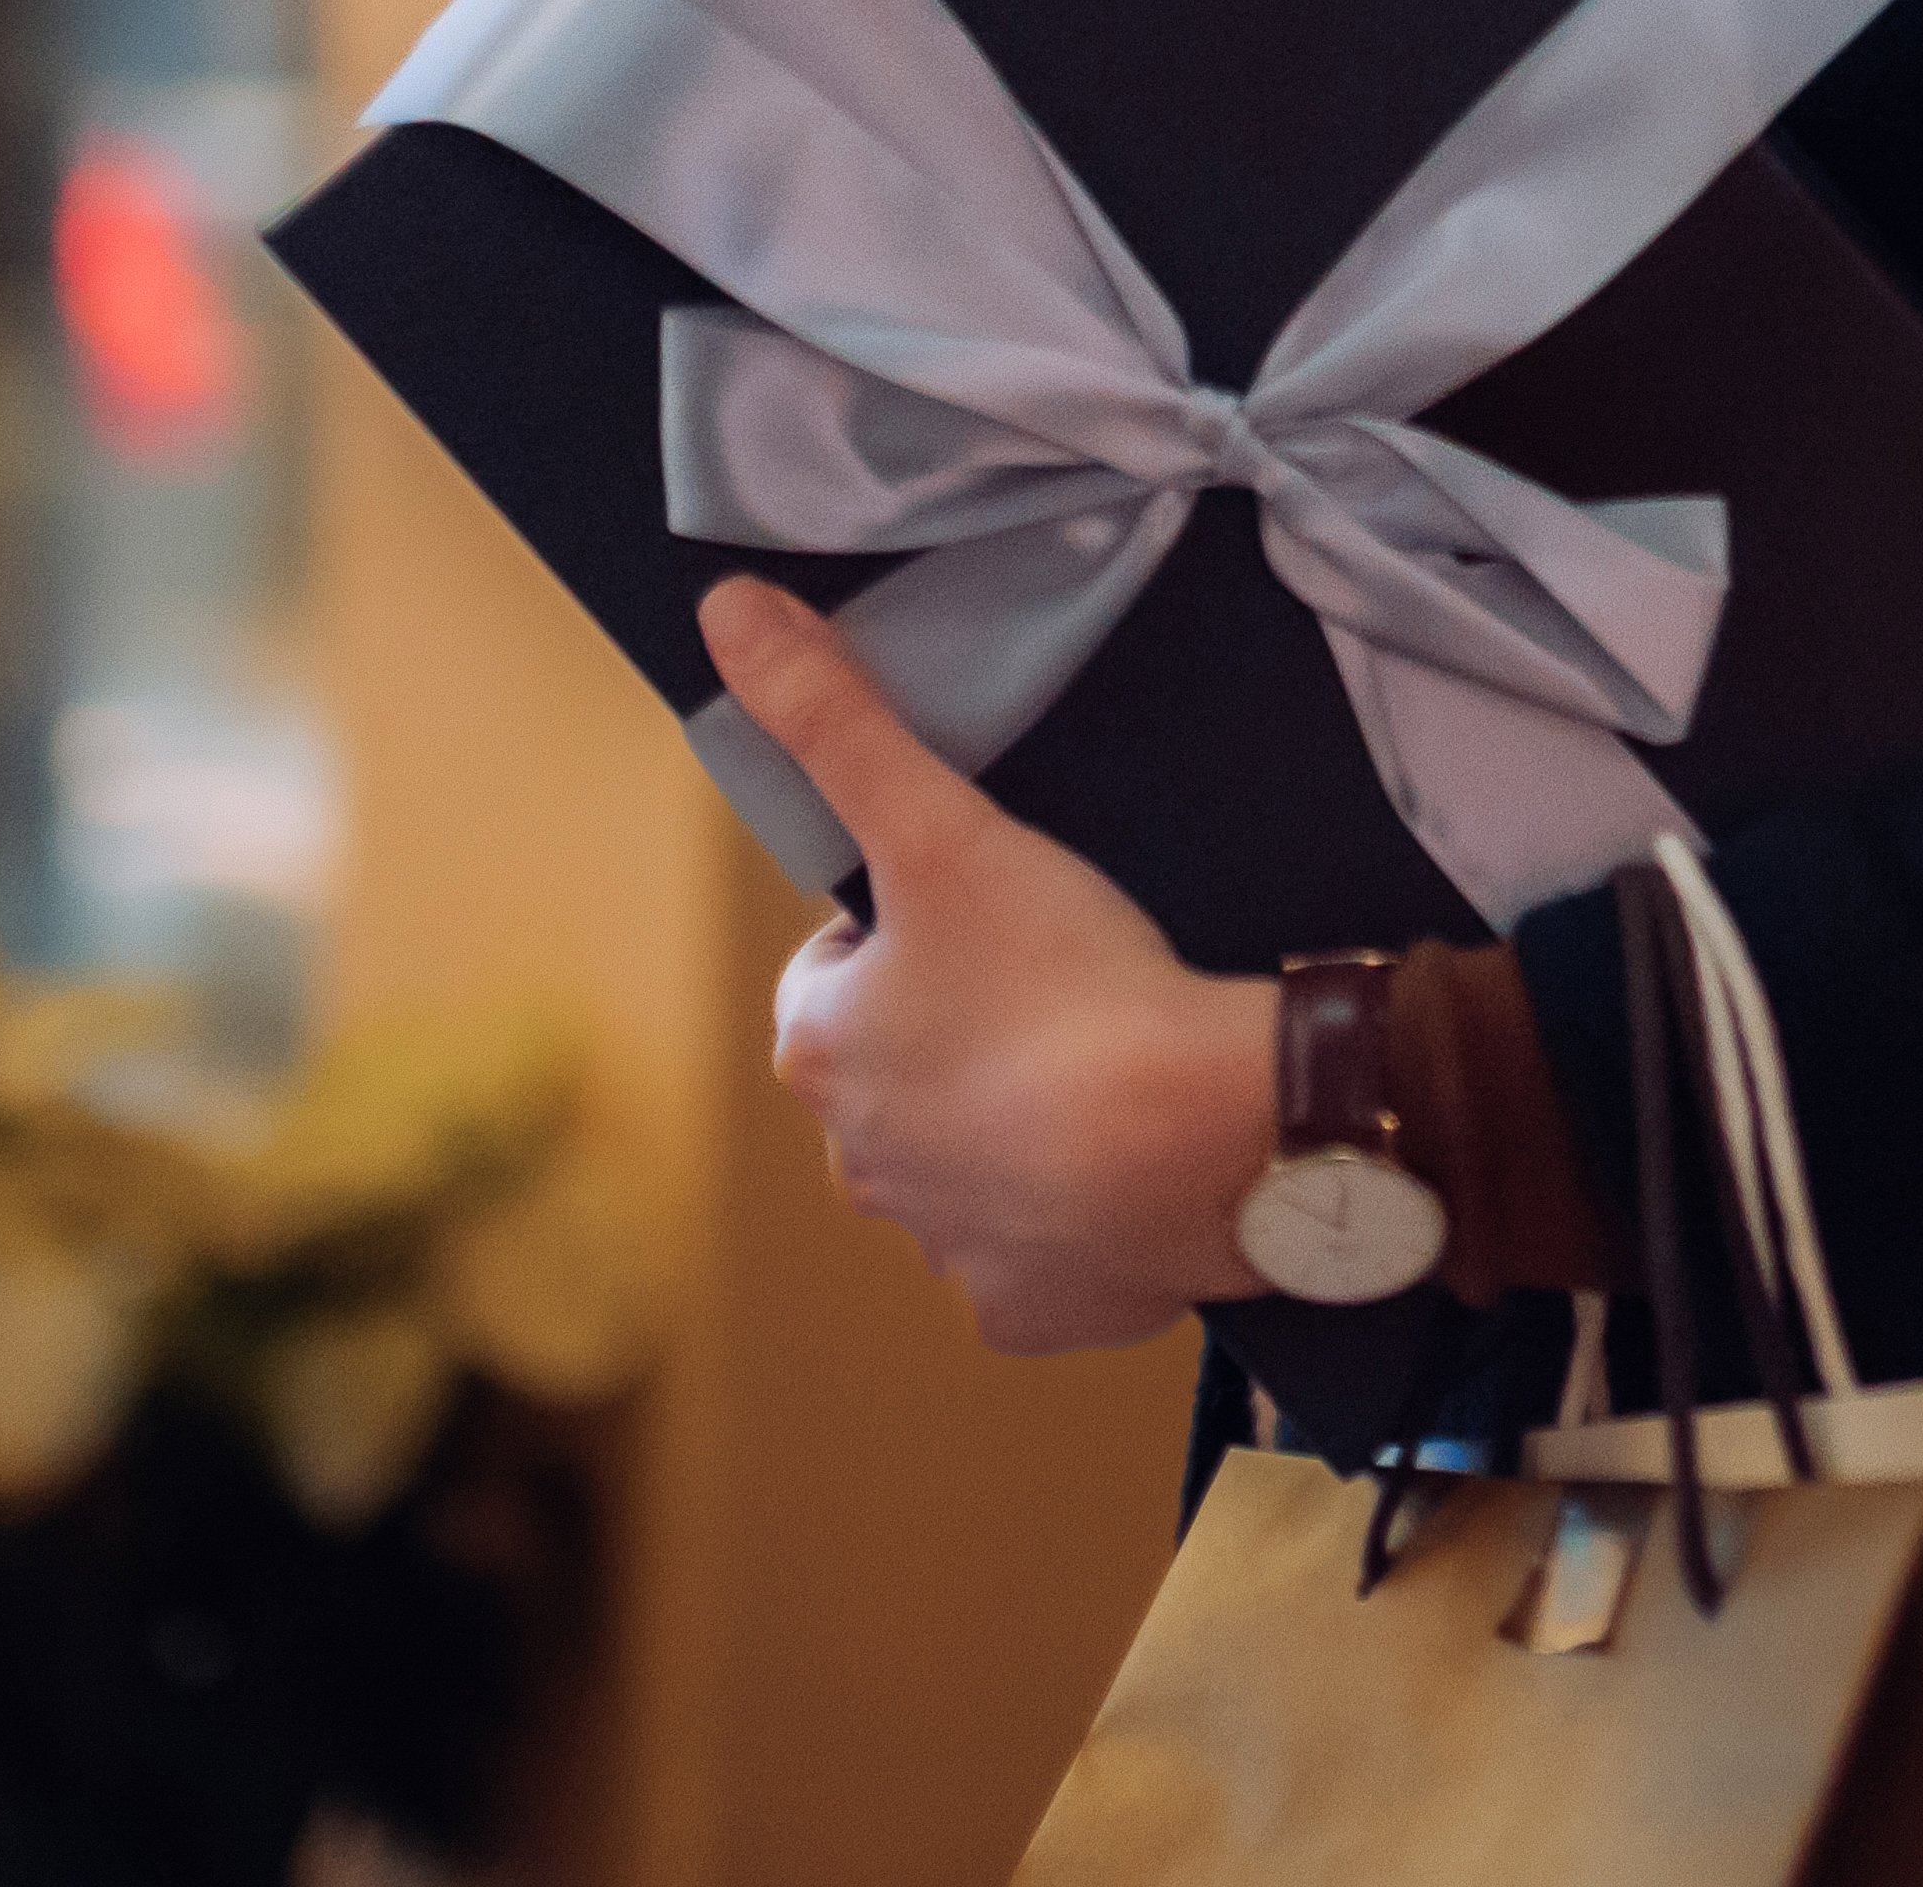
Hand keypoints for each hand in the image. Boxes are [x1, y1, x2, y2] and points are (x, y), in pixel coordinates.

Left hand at [700, 578, 1279, 1354]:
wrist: (1196, 1139)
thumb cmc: (1064, 981)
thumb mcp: (943, 824)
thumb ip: (836, 717)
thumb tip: (726, 610)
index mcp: (823, 1056)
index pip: (831, 979)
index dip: (903, 937)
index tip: (982, 917)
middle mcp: (861, 1166)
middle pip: (897, 1082)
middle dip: (957, 1042)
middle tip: (1059, 990)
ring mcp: (947, 1247)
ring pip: (967, 1173)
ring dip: (1017, 1131)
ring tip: (1109, 1073)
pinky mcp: (1031, 1311)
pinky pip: (1042, 1261)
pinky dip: (1078, 1223)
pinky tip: (1132, 1173)